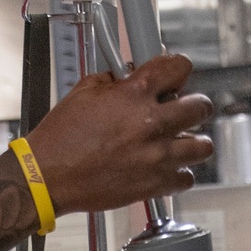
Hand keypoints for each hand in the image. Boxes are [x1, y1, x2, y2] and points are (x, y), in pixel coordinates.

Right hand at [26, 53, 212, 217]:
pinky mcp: (155, 184)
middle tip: (181, 110)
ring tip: (178, 141)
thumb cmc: (60, 138)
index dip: (178, 68)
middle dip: (193, 105)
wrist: (48, 176)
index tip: (176, 75)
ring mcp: (157, 156)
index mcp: (135, 94)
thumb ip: (114, 80)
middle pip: (202, 106)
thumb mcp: (84, 92)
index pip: (179, 66)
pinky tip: (164, 167)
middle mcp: (151, 124)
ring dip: (193, 141)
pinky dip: (179, 173)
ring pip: (203, 145)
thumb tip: (130, 75)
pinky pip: (186, 178)